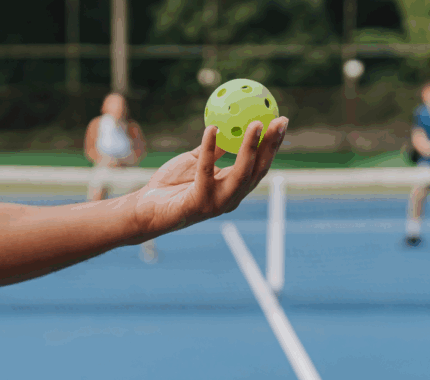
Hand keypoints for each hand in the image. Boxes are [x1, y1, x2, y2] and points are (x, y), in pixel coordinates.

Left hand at [132, 117, 288, 236]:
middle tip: (279, 121)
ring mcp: (217, 203)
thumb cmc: (172, 185)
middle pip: (258, 170)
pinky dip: (210, 149)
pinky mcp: (199, 203)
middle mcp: (231, 198)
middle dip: (272, 146)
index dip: (274, 145)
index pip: (260, 165)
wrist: (148, 209)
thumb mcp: (198, 161)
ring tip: (256, 124)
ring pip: (241, 173)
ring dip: (250, 148)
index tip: (281, 121)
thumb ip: (215, 148)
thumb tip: (229, 123)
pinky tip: (211, 128)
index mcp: (234, 187)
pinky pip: (206, 171)